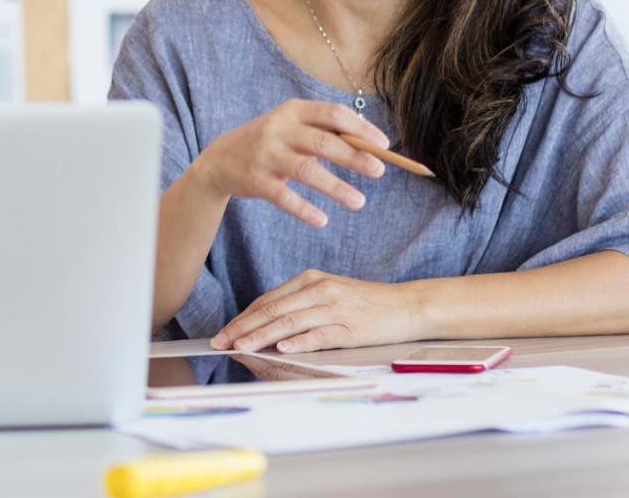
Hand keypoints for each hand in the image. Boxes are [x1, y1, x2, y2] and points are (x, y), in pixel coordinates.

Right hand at [187, 100, 390, 227]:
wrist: (219, 160)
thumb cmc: (270, 142)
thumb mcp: (292, 127)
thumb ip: (325, 132)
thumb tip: (371, 145)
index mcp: (293, 110)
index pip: (333, 114)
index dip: (361, 129)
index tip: (384, 144)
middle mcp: (277, 128)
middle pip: (323, 142)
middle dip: (354, 157)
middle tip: (380, 171)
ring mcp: (265, 154)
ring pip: (307, 171)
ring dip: (336, 187)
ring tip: (359, 202)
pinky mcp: (255, 180)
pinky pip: (284, 197)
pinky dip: (305, 210)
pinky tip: (323, 220)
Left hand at [210, 269, 420, 353]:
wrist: (406, 306)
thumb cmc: (364, 304)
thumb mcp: (328, 295)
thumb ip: (299, 306)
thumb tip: (264, 326)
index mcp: (309, 279)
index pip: (267, 300)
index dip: (243, 318)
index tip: (224, 333)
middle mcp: (318, 289)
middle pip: (273, 310)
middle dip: (243, 328)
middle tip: (222, 342)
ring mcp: (334, 307)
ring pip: (290, 322)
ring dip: (262, 336)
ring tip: (242, 347)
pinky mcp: (350, 326)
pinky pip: (319, 334)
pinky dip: (299, 342)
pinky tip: (282, 349)